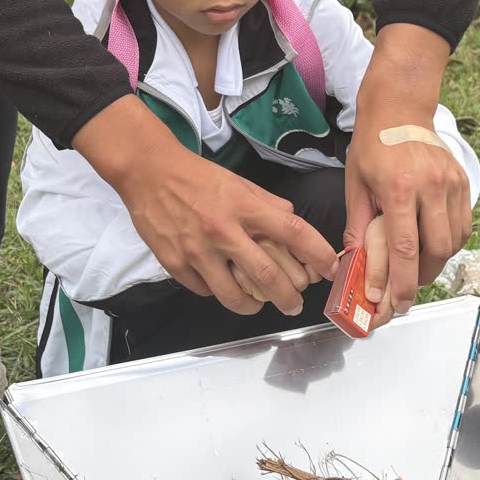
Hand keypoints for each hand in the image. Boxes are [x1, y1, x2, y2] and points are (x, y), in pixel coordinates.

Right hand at [74, 96, 338, 316]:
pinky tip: (222, 285)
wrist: (149, 173)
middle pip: (268, 277)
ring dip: (254, 307)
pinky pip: (205, 291)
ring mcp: (198, 251)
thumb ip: (267, 205)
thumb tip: (292, 223)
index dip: (318, 254)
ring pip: (235, 297)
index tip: (330, 270)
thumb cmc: (197, 176)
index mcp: (245, 207)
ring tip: (259, 306)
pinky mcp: (176, 264)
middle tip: (295, 305)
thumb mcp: (239, 183)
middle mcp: (224, 231)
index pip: (293, 232)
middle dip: (289, 298)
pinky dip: (218, 292)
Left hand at [345, 24, 471, 316]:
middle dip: (420, 278)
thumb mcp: (355, 185)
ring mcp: (452, 183)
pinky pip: (463, 225)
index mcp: (398, 188)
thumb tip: (354, 266)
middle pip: (435, 250)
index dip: (399, 282)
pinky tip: (432, 244)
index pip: (404, 249)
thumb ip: (358, 228)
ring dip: (436, 262)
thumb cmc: (372, 145)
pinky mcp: (464, 181)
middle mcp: (431, 186)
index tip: (394, 304)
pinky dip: (450, 242)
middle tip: (405, 291)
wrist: (400, 109)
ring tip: (416, 270)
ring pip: (454, 241)